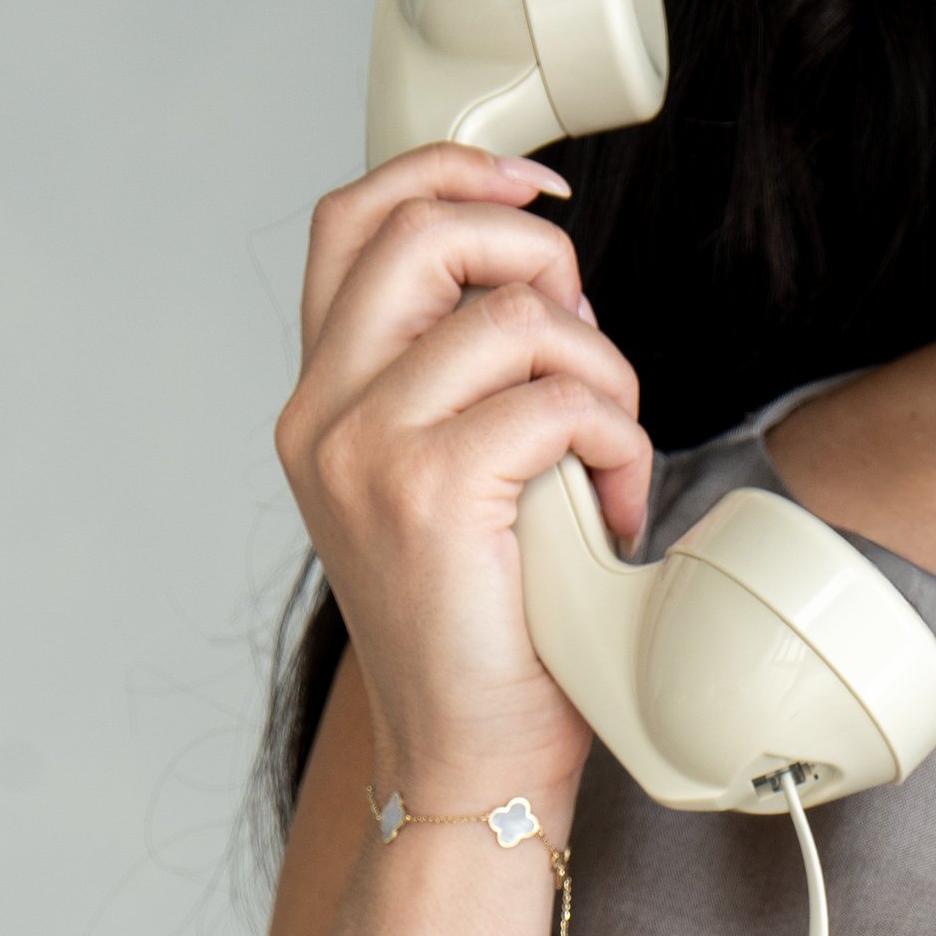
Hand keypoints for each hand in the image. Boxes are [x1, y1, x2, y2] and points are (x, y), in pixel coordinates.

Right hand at [276, 146, 650, 827]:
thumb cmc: (482, 634)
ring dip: (599, 371)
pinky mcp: (429, 491)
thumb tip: (543, 271)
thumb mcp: (446, 480)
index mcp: (319, 404)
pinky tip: (614, 507)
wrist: (469, 764)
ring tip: (609, 451)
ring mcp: (365, 451)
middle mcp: (323, 416)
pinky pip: (558, 399)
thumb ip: (456, 377)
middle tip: (585, 343)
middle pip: (429, 230)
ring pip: (514, 314)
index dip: (451, 171)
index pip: (357, 218)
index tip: (535, 196)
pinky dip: (616, 440)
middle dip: (538, 255)